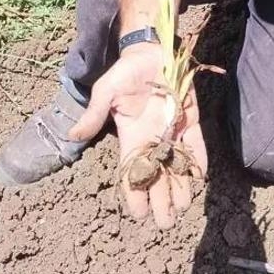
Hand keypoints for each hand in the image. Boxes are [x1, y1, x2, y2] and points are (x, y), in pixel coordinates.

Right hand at [69, 43, 207, 228]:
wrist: (151, 51)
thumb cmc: (126, 71)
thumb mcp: (105, 91)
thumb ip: (93, 113)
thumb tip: (73, 135)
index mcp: (130, 137)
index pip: (132, 173)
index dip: (135, 194)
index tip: (139, 214)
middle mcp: (152, 138)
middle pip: (157, 176)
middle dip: (160, 199)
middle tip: (166, 223)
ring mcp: (171, 129)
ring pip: (176, 165)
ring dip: (180, 186)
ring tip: (182, 208)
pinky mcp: (189, 119)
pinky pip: (195, 143)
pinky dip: (198, 160)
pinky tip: (200, 177)